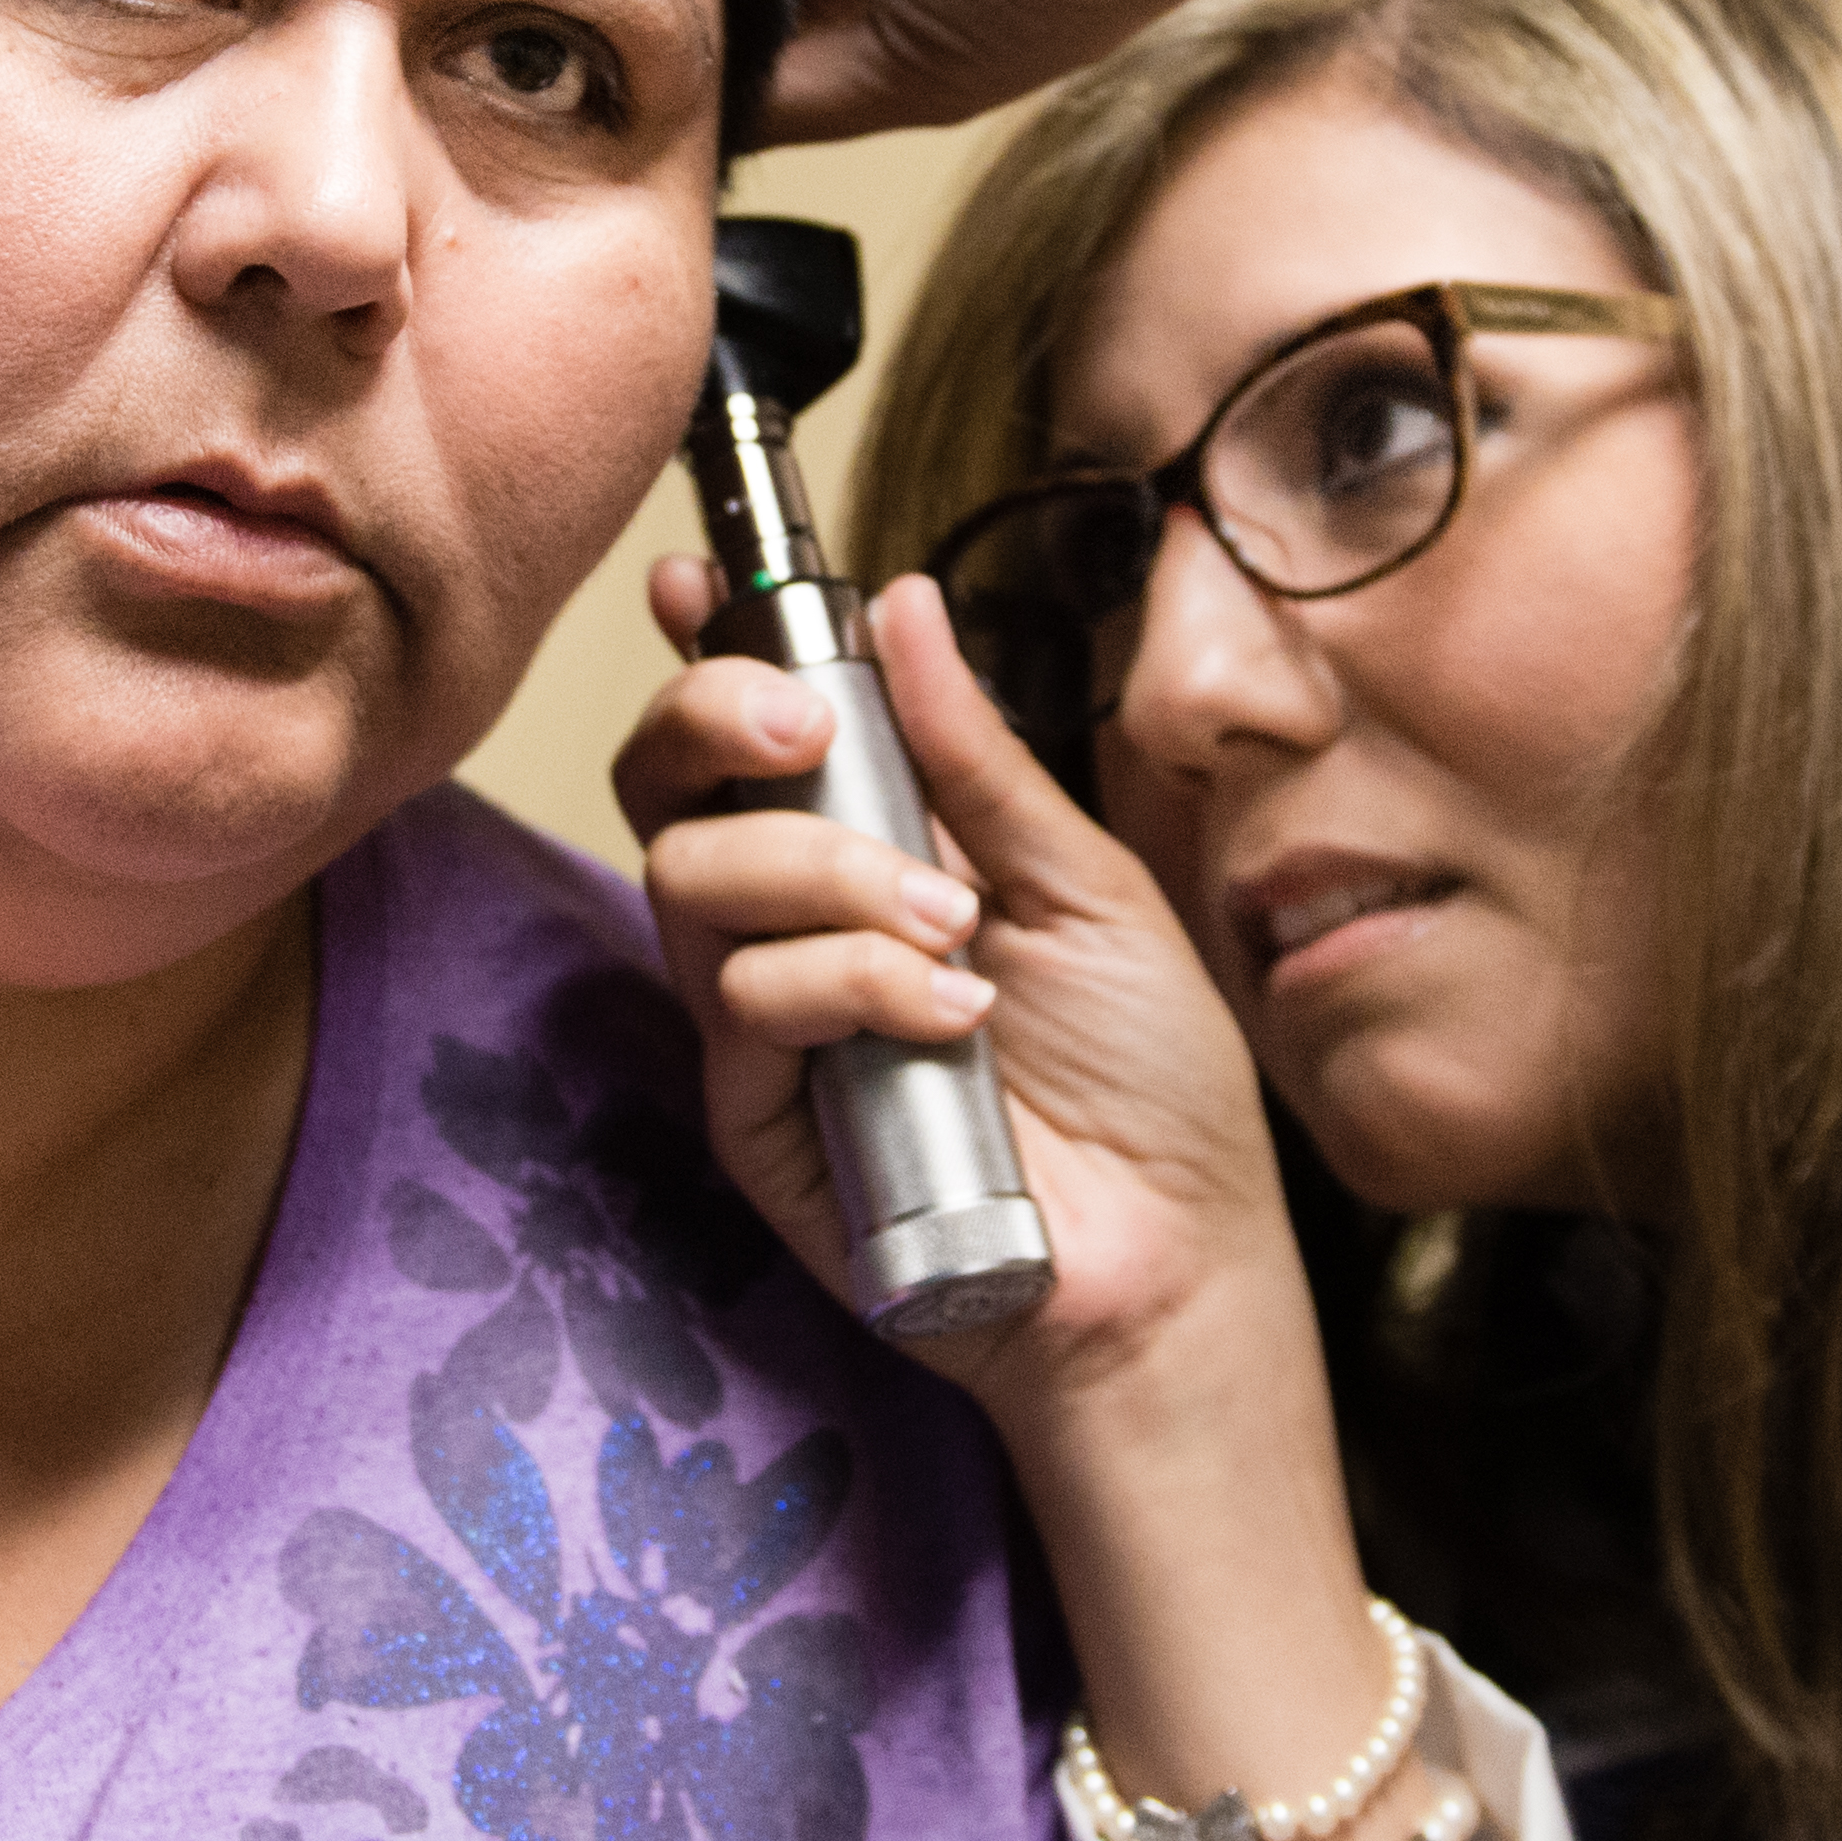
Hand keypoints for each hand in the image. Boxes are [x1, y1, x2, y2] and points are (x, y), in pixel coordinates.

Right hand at [617, 568, 1300, 1440]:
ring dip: (825, 871)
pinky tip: (951, 1015)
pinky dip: (847, 982)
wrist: (1176, 1261)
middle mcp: (797, 926)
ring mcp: (766, 1026)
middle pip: (665, 791)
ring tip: (951, 922)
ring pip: (692, 884)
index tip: (697, 579)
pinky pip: (743, 1003)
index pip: (747, 737)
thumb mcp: (1085, 882)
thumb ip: (979, 755)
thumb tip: (902, 602)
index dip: (703, 651)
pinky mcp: (755, 1121)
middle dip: (713, 721)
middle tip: (799, 721)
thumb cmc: (1153, 1086)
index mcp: (873, 851)